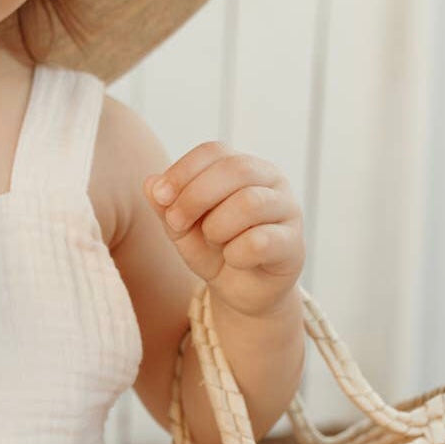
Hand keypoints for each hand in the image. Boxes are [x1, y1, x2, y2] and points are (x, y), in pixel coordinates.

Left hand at [143, 142, 304, 318]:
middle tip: (176, 223)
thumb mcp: (182, 229)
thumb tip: (150, 183)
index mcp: (242, 167)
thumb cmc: (214, 251)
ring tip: (213, 241)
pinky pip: (261, 241)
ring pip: (250, 202)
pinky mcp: (294, 244)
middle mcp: (270, 181)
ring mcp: (287, 210)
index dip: (183, 171)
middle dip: (195, 196)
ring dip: (217, 226)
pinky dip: (236, 253)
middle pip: (235, 169)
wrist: (241, 292)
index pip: (214, 151)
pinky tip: (234, 260)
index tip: (161, 198)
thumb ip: (166, 207)